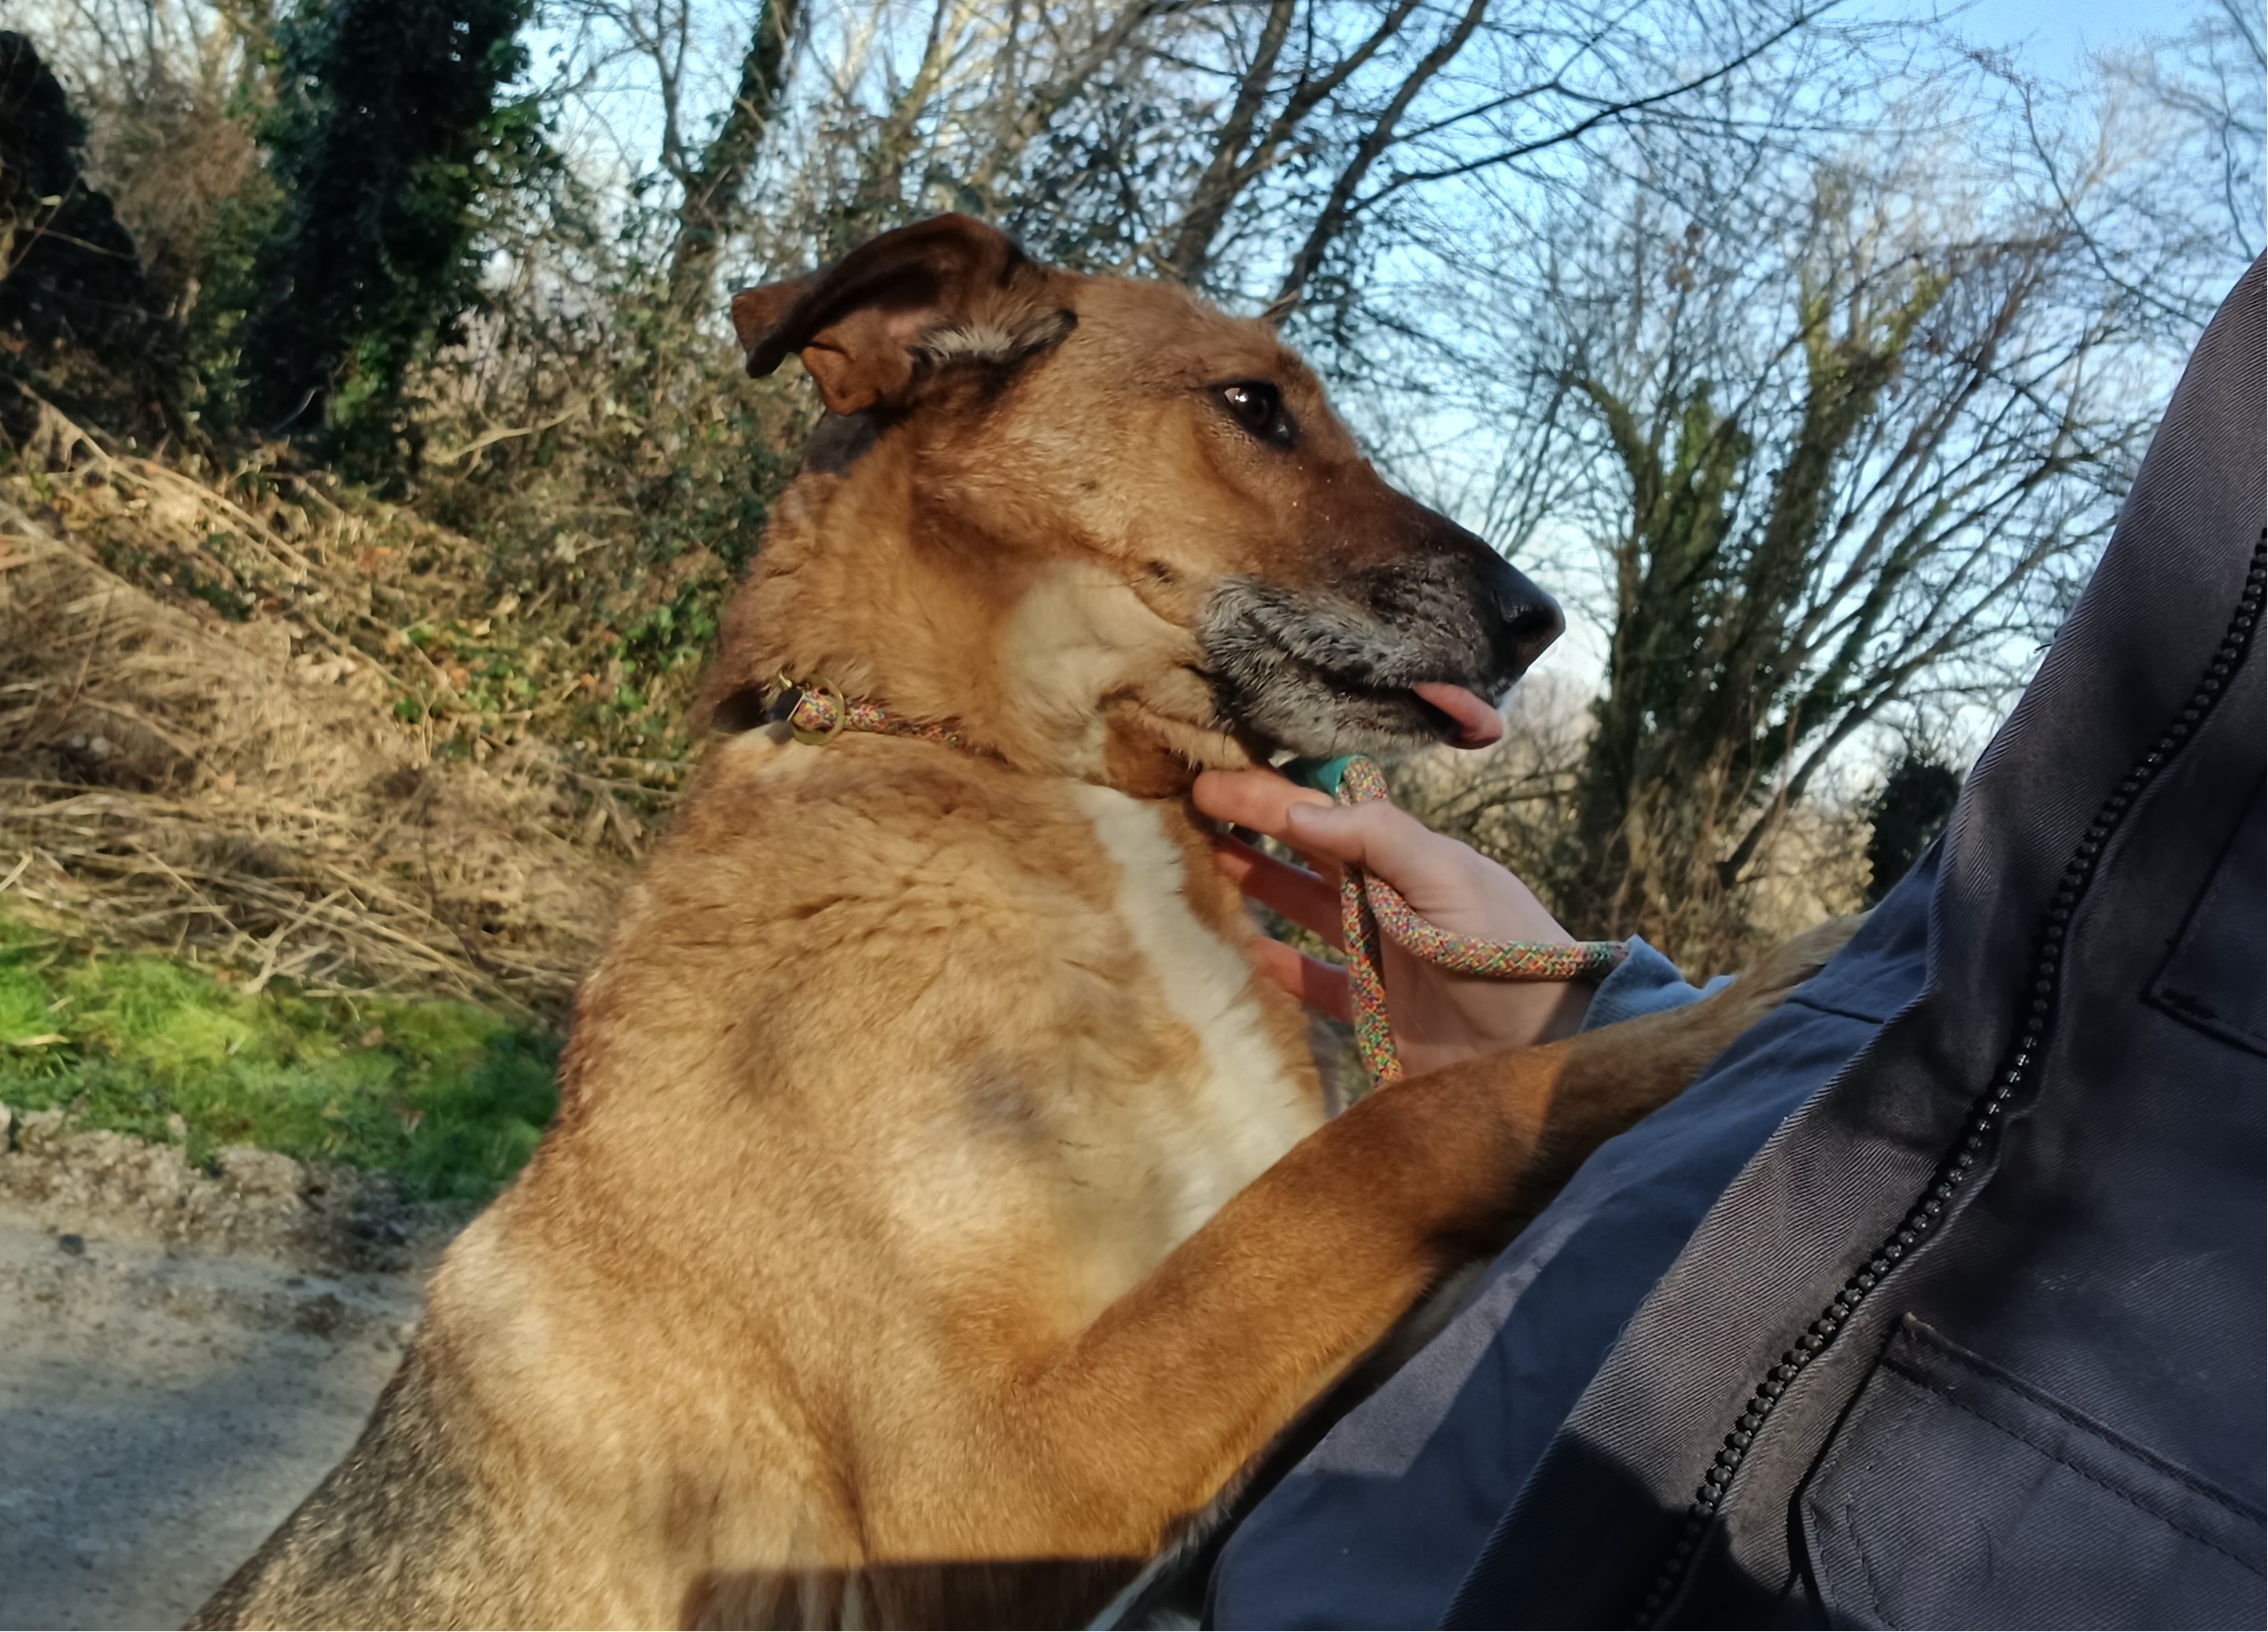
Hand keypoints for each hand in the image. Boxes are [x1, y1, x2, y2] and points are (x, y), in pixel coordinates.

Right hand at [1194, 767, 1595, 1076]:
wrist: (1547, 1051)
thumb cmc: (1508, 954)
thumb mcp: (1451, 880)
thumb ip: (1379, 840)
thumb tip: (1298, 809)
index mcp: (1412, 859)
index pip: (1330, 815)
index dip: (1273, 796)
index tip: (1215, 780)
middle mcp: (1391, 898)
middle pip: (1311, 854)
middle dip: (1257, 828)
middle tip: (1192, 807)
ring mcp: (1380, 954)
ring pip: (1306, 909)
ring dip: (1261, 883)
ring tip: (1207, 859)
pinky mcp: (1374, 1010)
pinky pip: (1316, 980)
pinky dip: (1282, 965)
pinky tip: (1246, 948)